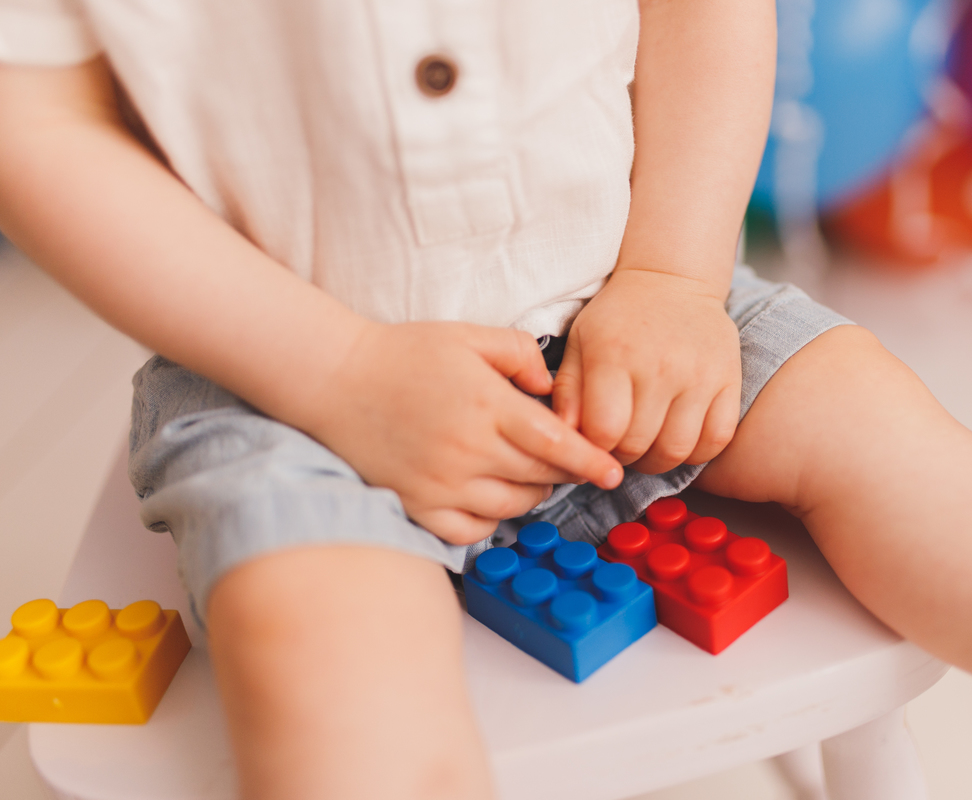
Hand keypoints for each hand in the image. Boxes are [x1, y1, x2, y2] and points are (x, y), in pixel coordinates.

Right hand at [298, 322, 623, 544]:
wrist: (334, 380)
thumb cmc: (404, 354)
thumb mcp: (469, 335)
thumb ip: (520, 354)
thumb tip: (550, 388)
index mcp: (488, 406)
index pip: (556, 445)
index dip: (590, 461)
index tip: (613, 472)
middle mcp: (469, 451)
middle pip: (540, 479)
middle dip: (562, 473)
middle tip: (564, 461)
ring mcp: (441, 485)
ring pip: (512, 508)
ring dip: (530, 495)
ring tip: (525, 472)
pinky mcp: (418, 506)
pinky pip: (472, 532)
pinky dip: (490, 521)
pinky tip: (488, 497)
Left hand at [553, 268, 740, 474]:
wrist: (671, 279)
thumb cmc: (618, 317)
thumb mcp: (580, 342)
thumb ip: (569, 391)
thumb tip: (566, 435)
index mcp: (615, 355)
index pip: (604, 431)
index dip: (595, 448)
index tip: (595, 441)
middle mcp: (660, 366)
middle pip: (639, 446)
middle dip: (622, 457)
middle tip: (619, 446)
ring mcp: (699, 374)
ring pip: (677, 450)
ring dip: (657, 460)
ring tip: (647, 446)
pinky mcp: (729, 379)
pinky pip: (717, 439)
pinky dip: (697, 452)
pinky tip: (679, 437)